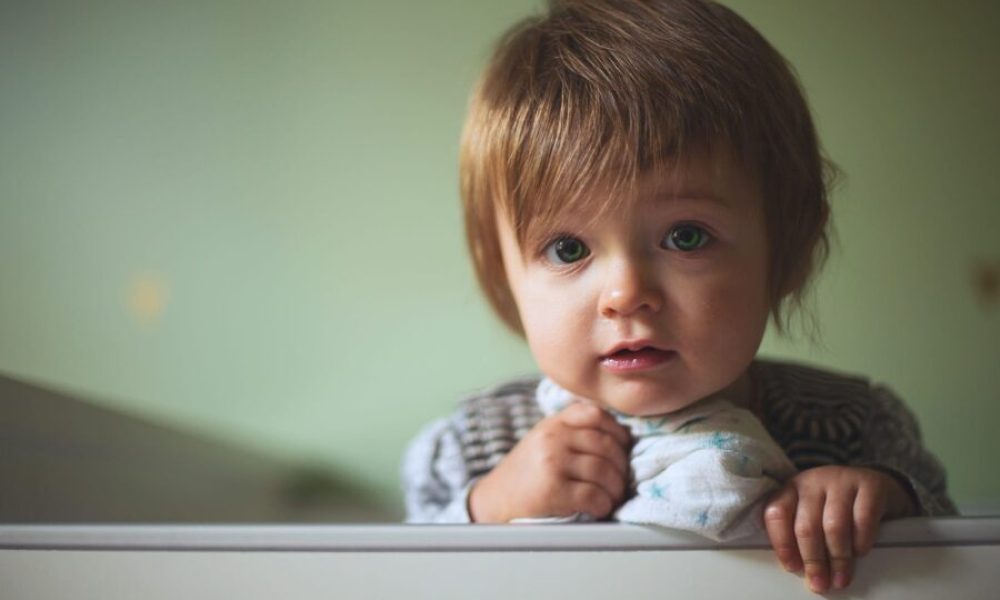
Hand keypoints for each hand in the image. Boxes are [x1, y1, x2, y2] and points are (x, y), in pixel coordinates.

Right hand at [468, 402, 631, 522]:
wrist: (492, 502)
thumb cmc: (524, 475)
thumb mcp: (542, 441)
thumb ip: (571, 431)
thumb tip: (619, 437)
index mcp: (552, 423)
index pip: (595, 414)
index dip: (617, 432)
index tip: (623, 450)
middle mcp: (552, 438)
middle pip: (606, 445)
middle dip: (621, 467)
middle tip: (621, 482)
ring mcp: (552, 462)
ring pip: (604, 471)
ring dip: (615, 489)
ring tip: (612, 498)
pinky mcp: (553, 490)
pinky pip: (594, 495)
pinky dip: (603, 505)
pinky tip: (599, 509)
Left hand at [763, 466, 915, 593]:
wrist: (874, 484)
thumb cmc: (837, 505)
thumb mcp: (813, 512)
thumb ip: (802, 534)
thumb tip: (801, 571)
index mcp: (792, 488)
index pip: (776, 514)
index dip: (782, 544)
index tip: (792, 568)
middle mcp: (813, 481)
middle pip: (806, 526)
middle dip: (812, 560)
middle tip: (819, 583)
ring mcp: (841, 480)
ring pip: (833, 526)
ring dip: (837, 558)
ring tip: (840, 578)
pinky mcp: (870, 485)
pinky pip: (863, 520)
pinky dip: (860, 542)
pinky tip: (860, 553)